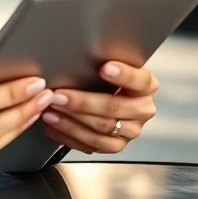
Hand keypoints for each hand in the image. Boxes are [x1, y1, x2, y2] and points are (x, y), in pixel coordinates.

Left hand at [40, 62, 157, 154]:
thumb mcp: (109, 64)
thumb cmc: (105, 77)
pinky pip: (93, 144)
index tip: (105, 68)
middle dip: (82, 102)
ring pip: (101, 128)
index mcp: (146, 86)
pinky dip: (70, 135)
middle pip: (114, 108)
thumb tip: (78, 53)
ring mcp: (130, 130)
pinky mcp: (116, 145)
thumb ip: (101, 61)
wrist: (110, 95)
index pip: (139, 80)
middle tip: (58, 95)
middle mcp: (142, 109)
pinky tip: (54, 125)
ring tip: (51, 110)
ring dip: (72, 120)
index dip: (123, 75)